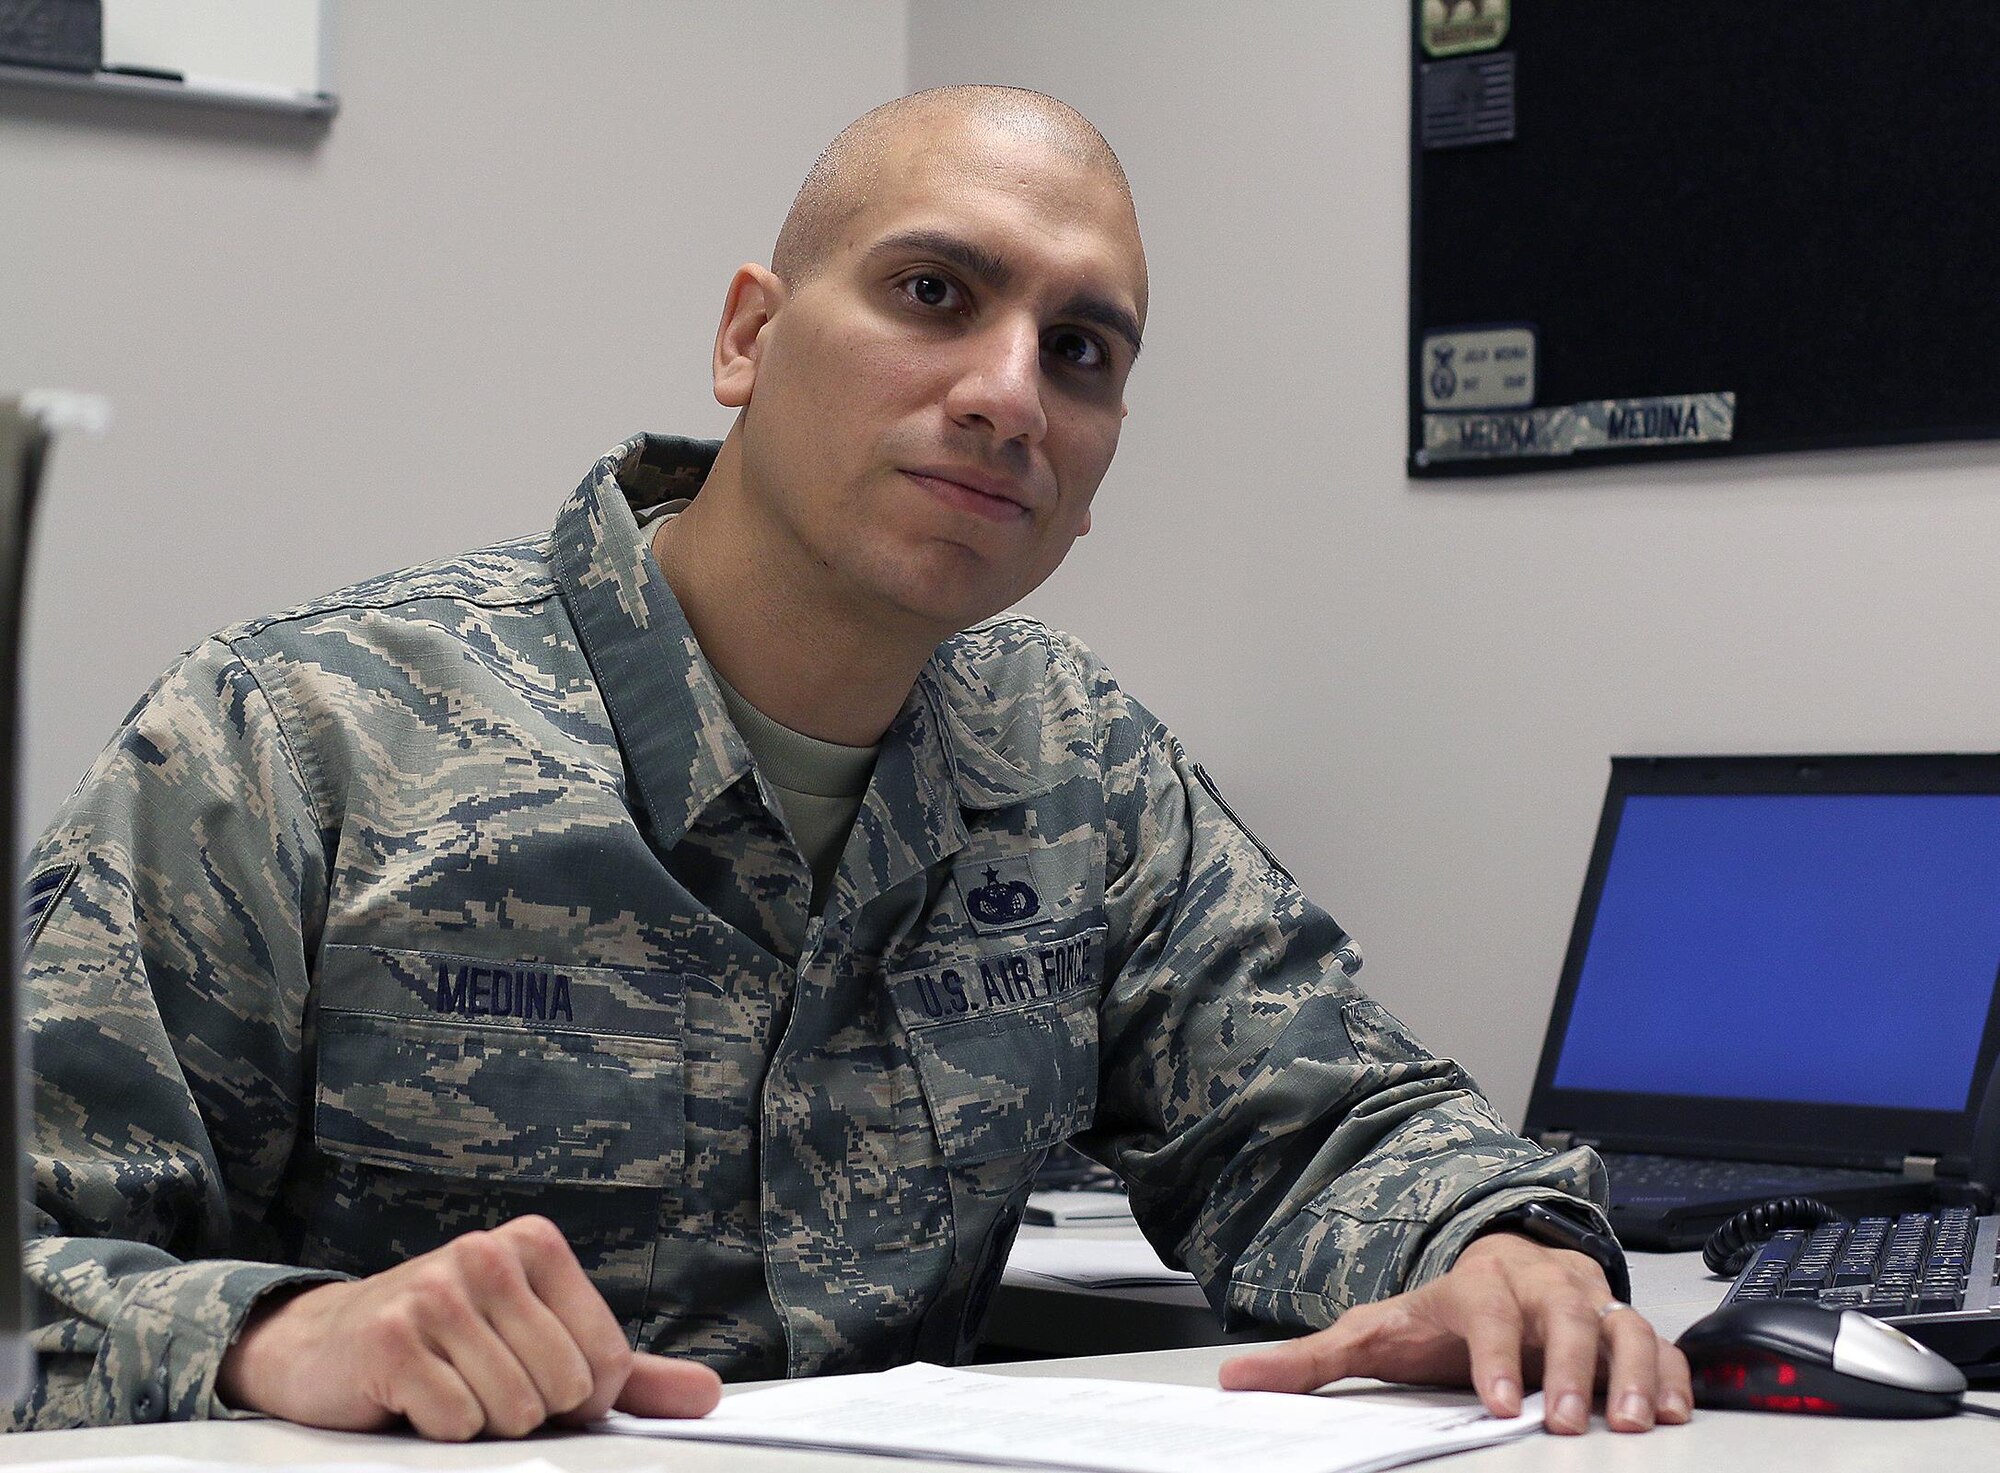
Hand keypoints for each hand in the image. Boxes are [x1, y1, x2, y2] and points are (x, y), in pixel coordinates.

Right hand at [216, 1214, 721, 1439]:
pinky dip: (440, 1428)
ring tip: (450, 1388)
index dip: (580, 1400)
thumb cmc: (452, 1345)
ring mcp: (437, 1291)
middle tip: (482, 1384)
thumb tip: (707, 1397)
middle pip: (562, 1389)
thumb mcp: (544, 1346)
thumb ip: (627, 1372)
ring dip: (483, 1422)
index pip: (607, 1361)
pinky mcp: (393, 1338)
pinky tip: (415, 1398)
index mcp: (537, 1244)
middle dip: (529, 1411)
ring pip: (513, 1410)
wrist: (328, 1345)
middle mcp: (488, 1253)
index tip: (538, 1382)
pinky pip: (457, 1420)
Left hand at [1218, 1232, 1691, 1434]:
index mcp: (1474, 1285)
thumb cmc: (1437, 1313)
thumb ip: (1309, 1359)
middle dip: (1567, 1369)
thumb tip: (1234, 1379)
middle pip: (1560, 1315)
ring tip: (1636, 1423)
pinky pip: (1660, 1344)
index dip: (1493, 1353)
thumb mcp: (1371, 1329)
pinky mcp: (1623, 1326)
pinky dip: (1673, 1375)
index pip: (1483, 1310)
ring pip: (1619, 1325)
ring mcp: (1585, 1303)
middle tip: (1568, 1422)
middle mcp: (1536, 1287)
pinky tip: (1675, 1413)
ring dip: (1631, 1372)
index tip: (1498, 1402)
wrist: (1498, 1265)